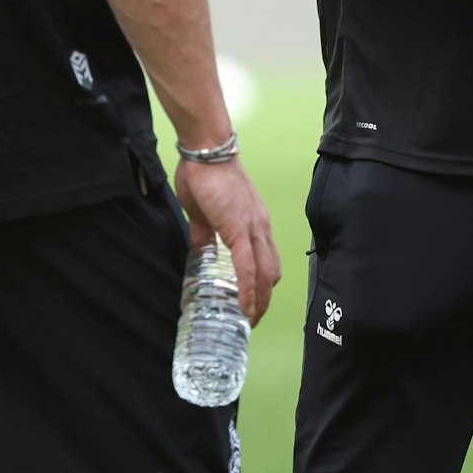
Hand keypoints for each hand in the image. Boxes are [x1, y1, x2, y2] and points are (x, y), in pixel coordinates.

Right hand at [173, 156, 281, 323]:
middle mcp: (261, 228)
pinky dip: (248, 290)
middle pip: (271, 273)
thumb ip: (205, 233)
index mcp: (255, 223)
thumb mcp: (203, 212)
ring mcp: (253, 228)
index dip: (262, 286)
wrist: (206, 151)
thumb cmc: (204, 175)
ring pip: (264, 274)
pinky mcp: (239, 228)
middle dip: (263, 300)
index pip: (267, 262)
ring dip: (258, 301)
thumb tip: (202, 251)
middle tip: (250, 320)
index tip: (253, 305)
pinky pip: (248, 267)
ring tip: (248, 320)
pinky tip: (244, 308)